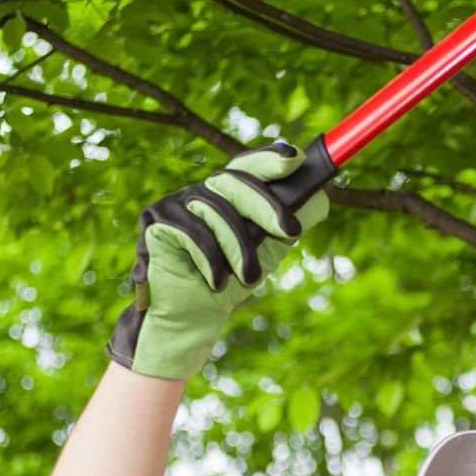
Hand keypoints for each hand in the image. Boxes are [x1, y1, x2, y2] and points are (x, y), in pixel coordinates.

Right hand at [106, 143, 328, 380]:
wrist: (191, 318)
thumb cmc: (228, 283)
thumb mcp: (266, 252)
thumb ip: (285, 225)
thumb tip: (321, 200)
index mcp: (226, 195)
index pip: (248, 167)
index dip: (269, 158)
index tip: (295, 158)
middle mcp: (199, 191)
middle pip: (235, 181)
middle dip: (266, 206)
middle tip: (291, 231)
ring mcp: (175, 202)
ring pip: (217, 211)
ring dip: (238, 249)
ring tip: (248, 279)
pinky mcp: (155, 220)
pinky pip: (191, 231)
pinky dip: (209, 259)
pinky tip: (215, 281)